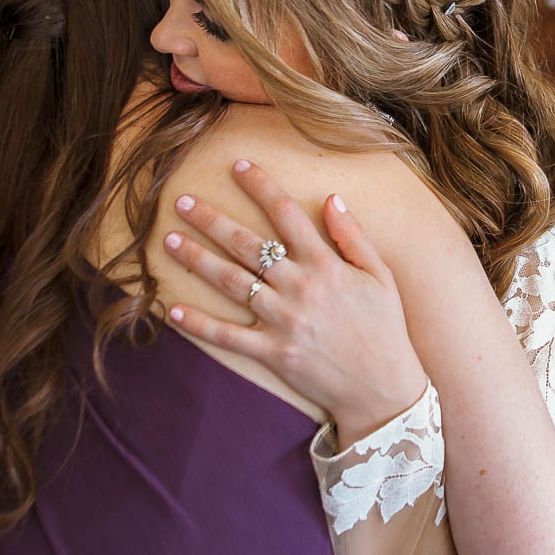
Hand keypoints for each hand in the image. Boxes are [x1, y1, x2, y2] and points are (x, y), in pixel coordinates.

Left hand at [162, 160, 430, 442]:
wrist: (383, 388)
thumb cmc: (385, 329)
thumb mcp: (381, 276)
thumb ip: (354, 236)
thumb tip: (331, 198)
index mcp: (326, 265)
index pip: (286, 214)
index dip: (260, 186)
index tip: (237, 167)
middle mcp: (300, 287)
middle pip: (246, 244)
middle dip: (211, 219)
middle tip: (181, 202)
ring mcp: (283, 321)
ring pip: (230, 282)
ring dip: (196, 259)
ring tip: (169, 241)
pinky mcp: (273, 352)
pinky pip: (227, 336)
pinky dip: (198, 324)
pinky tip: (172, 309)